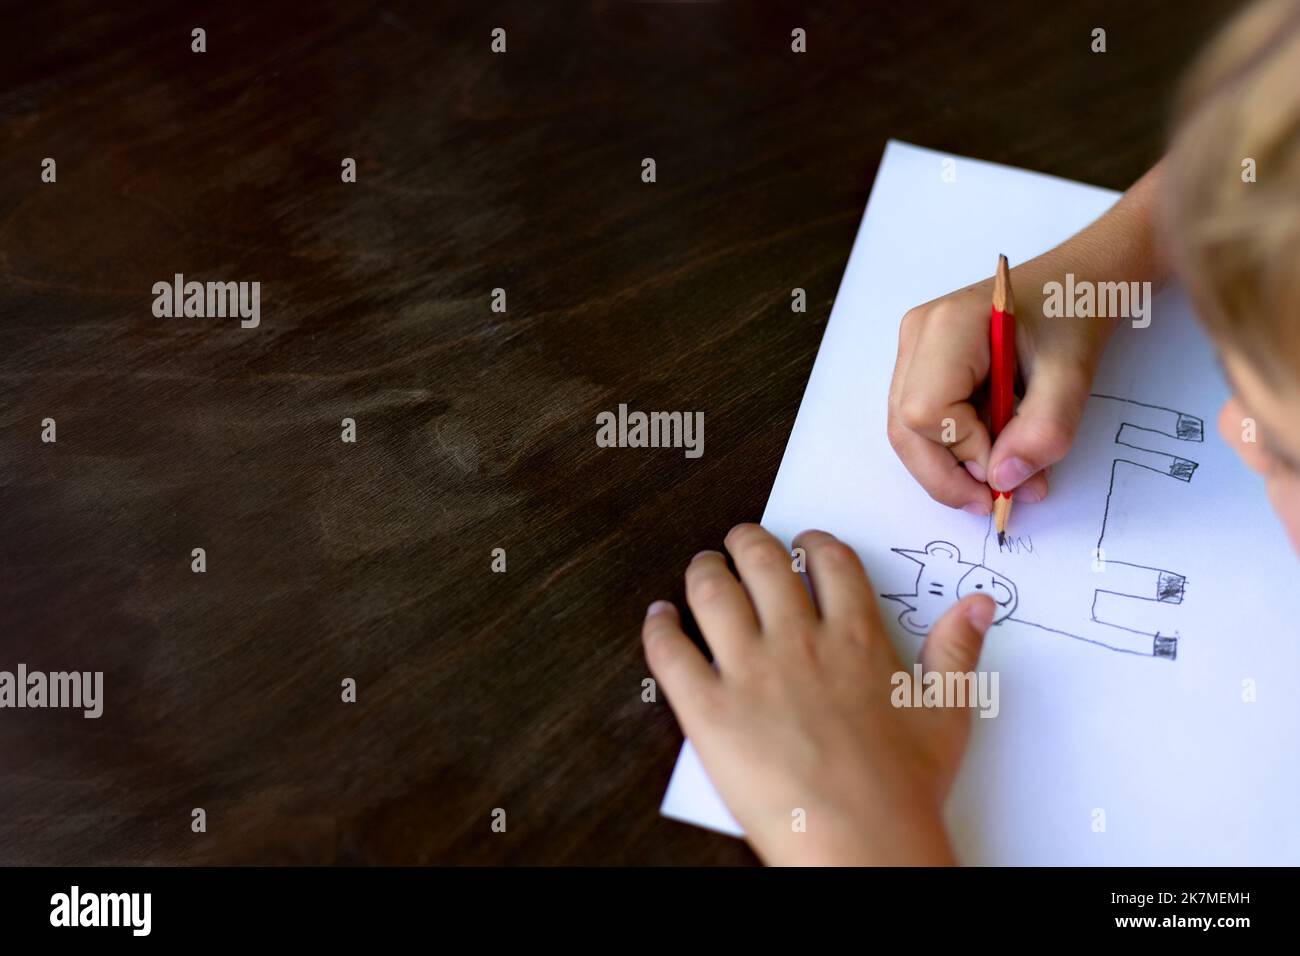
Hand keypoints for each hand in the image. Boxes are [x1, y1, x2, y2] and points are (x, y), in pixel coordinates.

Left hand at [643, 523, 995, 865]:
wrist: (863, 844)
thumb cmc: (905, 789)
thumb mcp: (947, 714)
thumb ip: (957, 651)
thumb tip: (977, 604)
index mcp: (856, 638)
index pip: (830, 562)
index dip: (813, 542)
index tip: (804, 542)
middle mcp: (799, 642)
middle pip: (763, 561)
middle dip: (748, 541)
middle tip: (741, 542)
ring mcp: (749, 672)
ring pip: (713, 592)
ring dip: (704, 571)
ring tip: (702, 568)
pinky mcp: (708, 710)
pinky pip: (671, 652)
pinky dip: (660, 627)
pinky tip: (659, 617)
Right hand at [886, 161, 1166, 512]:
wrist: (1080, 279)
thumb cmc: (1075, 313)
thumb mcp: (1074, 376)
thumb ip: (1043, 432)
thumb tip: (1003, 480)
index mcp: (946, 326)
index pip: (925, 413)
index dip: (965, 453)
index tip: (1013, 471)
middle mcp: (917, 335)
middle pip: (905, 429)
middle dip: (949, 475)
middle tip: (999, 500)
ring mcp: (913, 349)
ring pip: (909, 432)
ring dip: (953, 467)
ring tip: (1006, 477)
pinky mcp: (921, 363)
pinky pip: (922, 422)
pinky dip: (956, 449)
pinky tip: (994, 449)